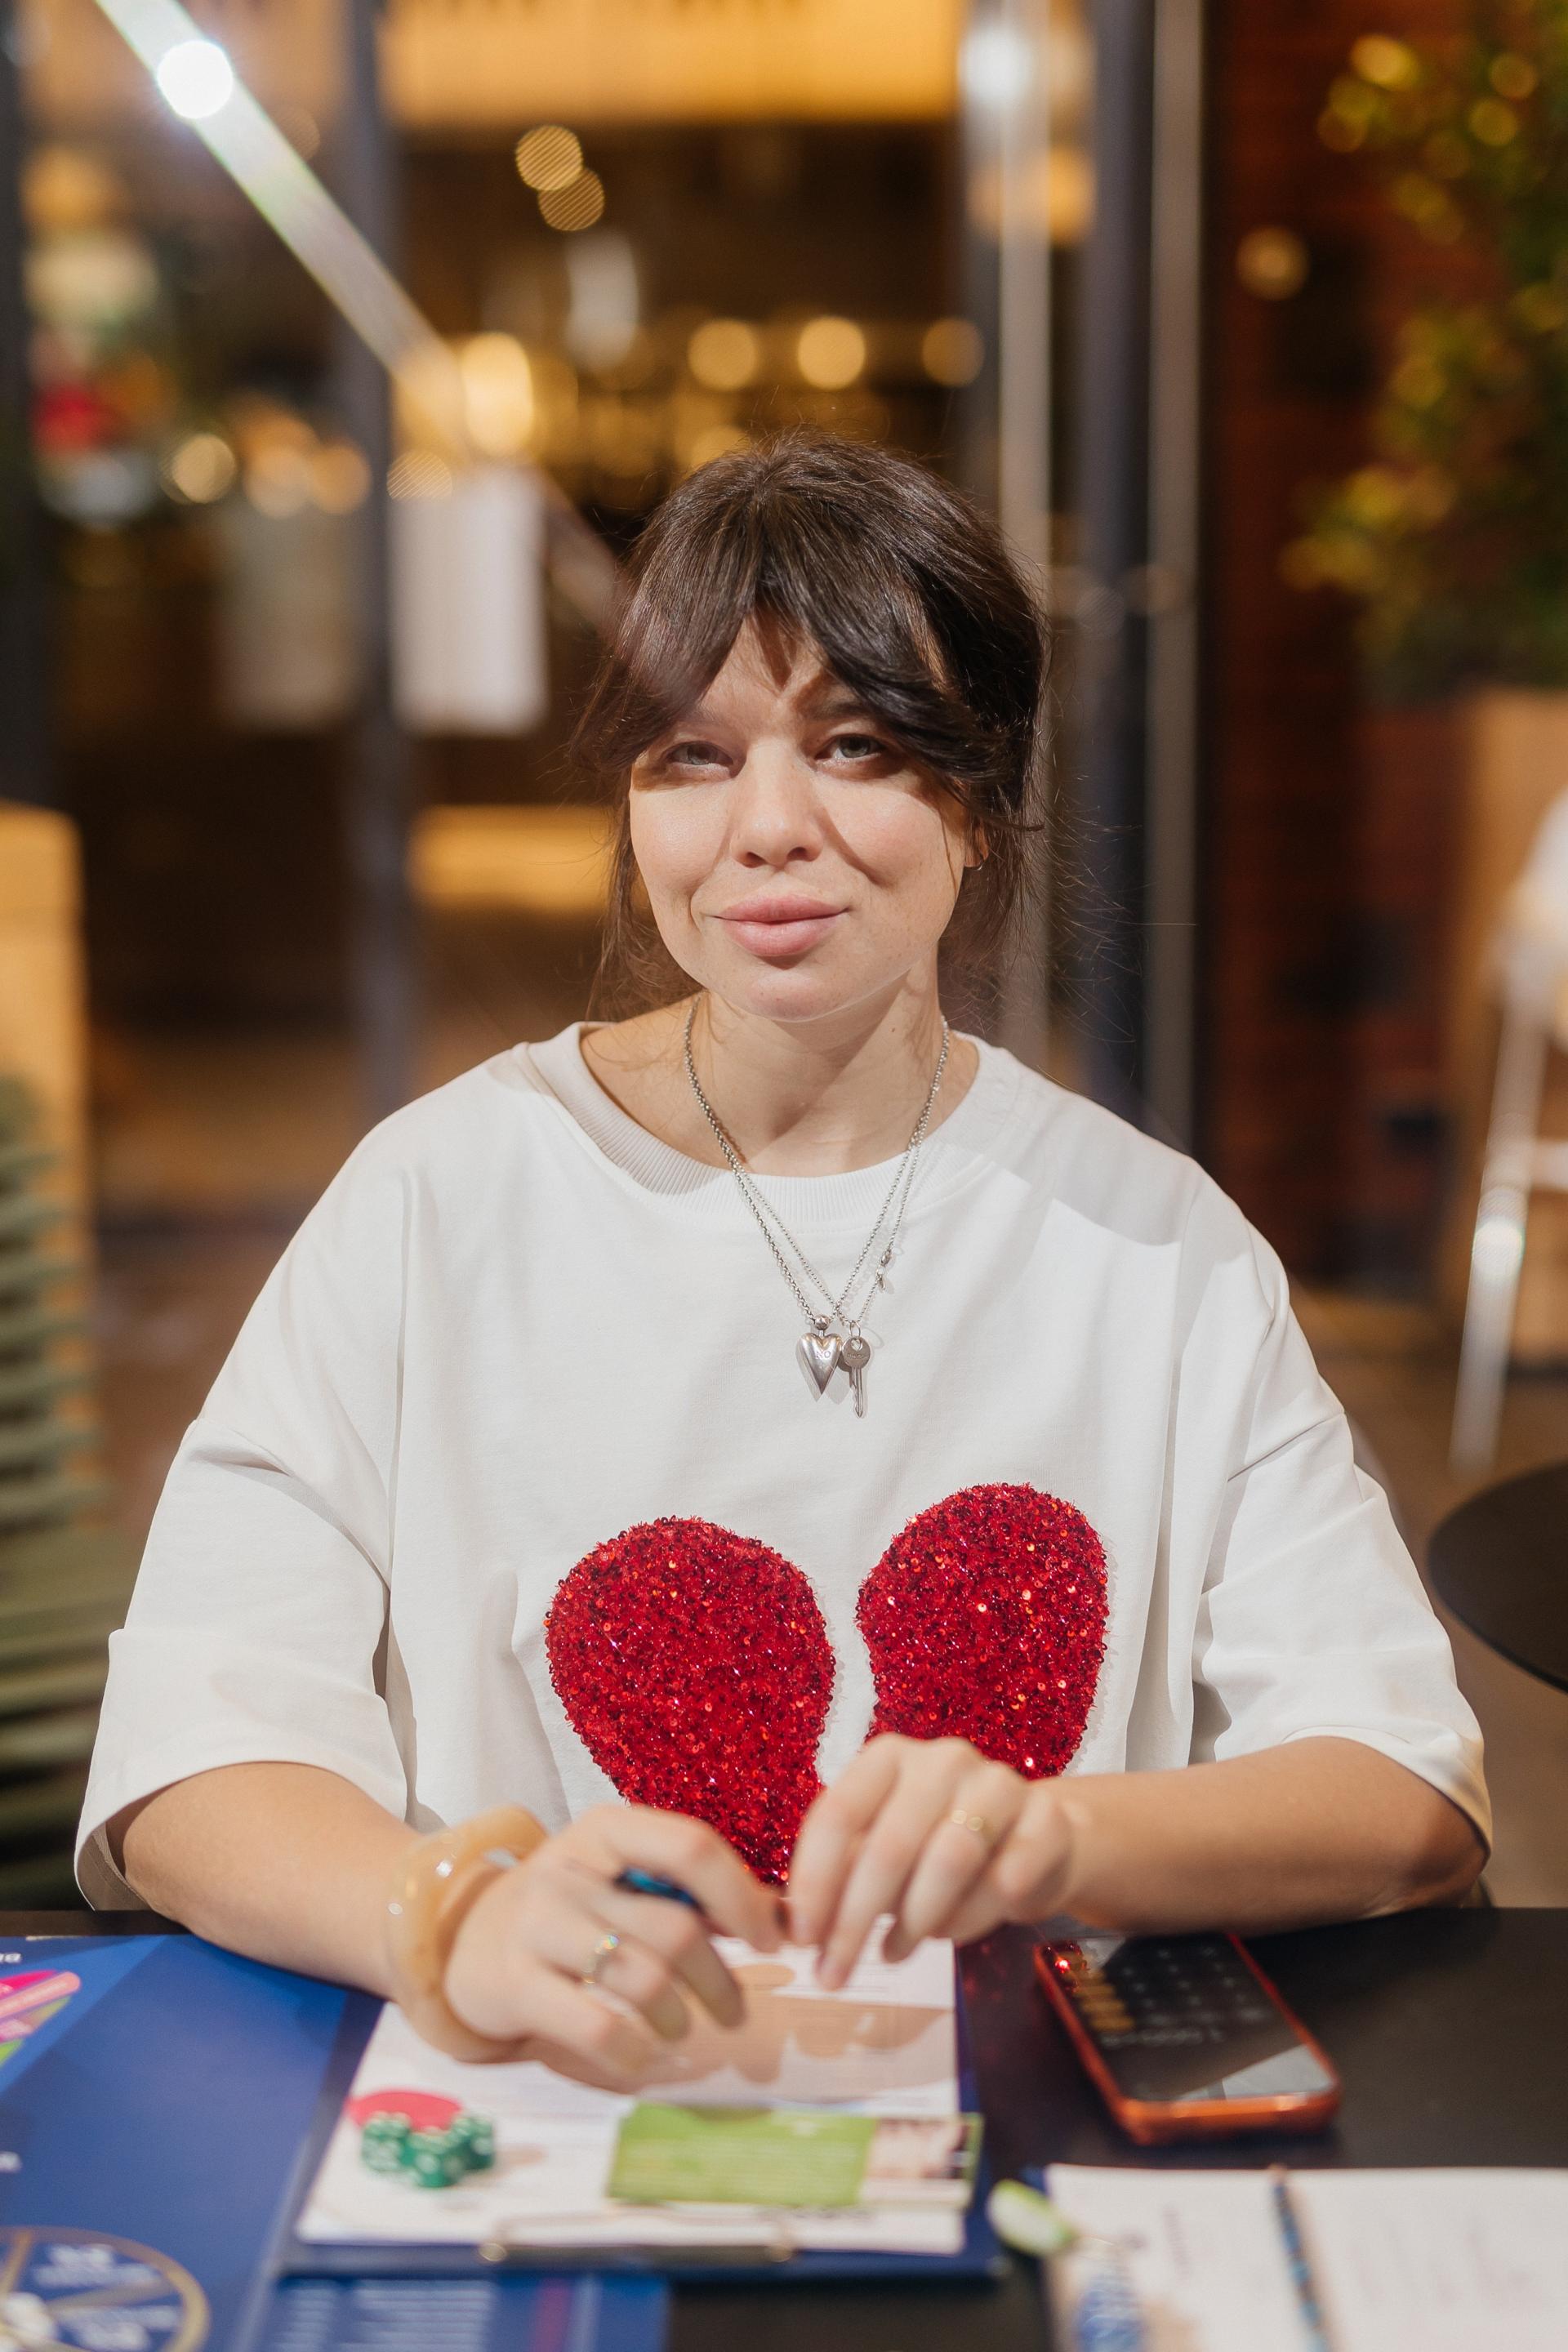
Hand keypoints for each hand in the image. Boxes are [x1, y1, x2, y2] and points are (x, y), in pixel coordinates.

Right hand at [443, 1805, 781, 2087]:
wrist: (461, 1938)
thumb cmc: (567, 1909)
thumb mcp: (621, 1880)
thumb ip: (691, 1891)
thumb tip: (786, 1916)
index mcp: (606, 1830)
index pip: (690, 1847)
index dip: (743, 1897)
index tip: (771, 1941)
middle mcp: (568, 1869)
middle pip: (674, 1927)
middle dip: (720, 1978)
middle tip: (735, 2010)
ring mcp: (535, 1925)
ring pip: (641, 1978)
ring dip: (680, 2017)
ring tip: (683, 2029)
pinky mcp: (512, 1984)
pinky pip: (595, 2026)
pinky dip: (634, 2050)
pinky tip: (643, 2053)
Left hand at [786, 1735, 1075, 1986]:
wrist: (1031, 1841)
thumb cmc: (936, 1847)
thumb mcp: (879, 1850)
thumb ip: (837, 1876)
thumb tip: (785, 1923)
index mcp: (889, 1757)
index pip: (837, 1813)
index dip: (814, 1880)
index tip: (802, 1938)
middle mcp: (942, 1759)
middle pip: (889, 1845)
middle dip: (855, 1920)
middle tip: (835, 1974)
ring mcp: (999, 1784)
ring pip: (949, 1860)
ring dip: (914, 1922)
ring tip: (893, 1953)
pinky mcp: (1047, 1821)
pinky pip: (1005, 1880)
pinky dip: (971, 1918)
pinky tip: (952, 1932)